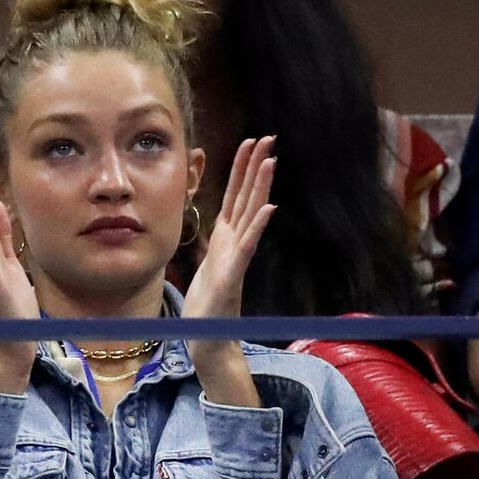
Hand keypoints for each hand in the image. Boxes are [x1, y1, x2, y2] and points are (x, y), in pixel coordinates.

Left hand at [182, 136, 276, 405]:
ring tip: (271, 161)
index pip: (236, 197)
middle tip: (269, 137)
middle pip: (248, 199)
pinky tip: (269, 209)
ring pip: (250, 217)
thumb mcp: (208, 266)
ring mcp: (236, 261)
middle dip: (257, 168)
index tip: (251, 142)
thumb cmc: (207, 307)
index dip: (243, 169)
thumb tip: (219, 227)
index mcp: (226, 240)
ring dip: (261, 189)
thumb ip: (217, 246)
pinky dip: (257, 229)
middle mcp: (235, 246)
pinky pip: (246, 249)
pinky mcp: (232, 278)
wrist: (208, 341)